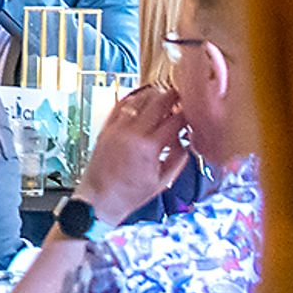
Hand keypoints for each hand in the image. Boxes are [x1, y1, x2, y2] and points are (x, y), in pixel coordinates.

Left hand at [79, 82, 191, 220]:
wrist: (100, 197)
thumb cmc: (130, 193)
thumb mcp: (163, 181)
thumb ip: (179, 159)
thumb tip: (188, 141)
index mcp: (149, 147)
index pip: (175, 120)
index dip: (188, 115)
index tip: (193, 115)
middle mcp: (132, 132)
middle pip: (158, 102)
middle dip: (173, 97)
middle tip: (181, 98)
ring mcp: (117, 127)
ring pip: (139, 98)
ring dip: (154, 95)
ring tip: (163, 99)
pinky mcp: (106, 127)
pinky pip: (120, 104)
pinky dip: (133, 99)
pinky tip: (141, 101)